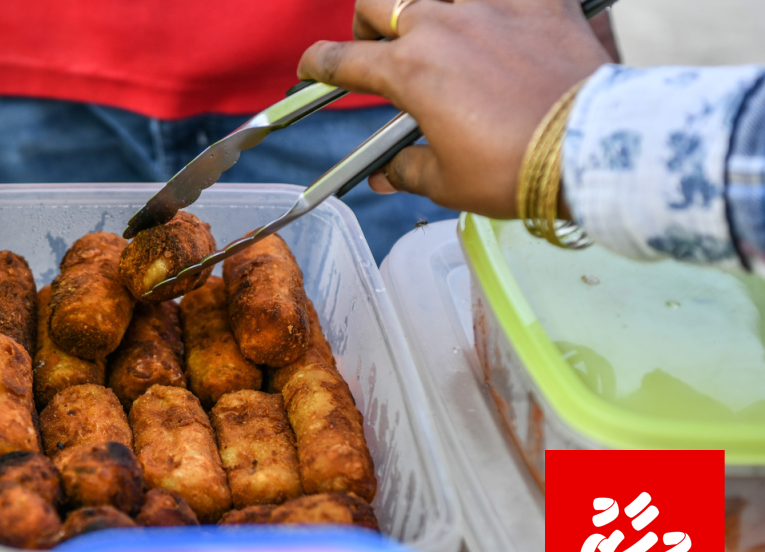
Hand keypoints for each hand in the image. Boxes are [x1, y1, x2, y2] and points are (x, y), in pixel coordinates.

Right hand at [299, 0, 611, 217]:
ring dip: (428, 10)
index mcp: (409, 71)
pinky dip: (497, 6)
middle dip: (367, 26)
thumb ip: (405, 169)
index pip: (341, 60)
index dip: (317, 66)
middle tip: (379, 52)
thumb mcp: (448, 182)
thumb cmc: (516, 169)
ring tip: (442, 31)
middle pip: (378, 4)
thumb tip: (383, 175)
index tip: (311, 71)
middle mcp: (441, 26)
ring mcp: (490, 6)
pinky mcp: (539, 1)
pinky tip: (503, 24)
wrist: (592, 148)